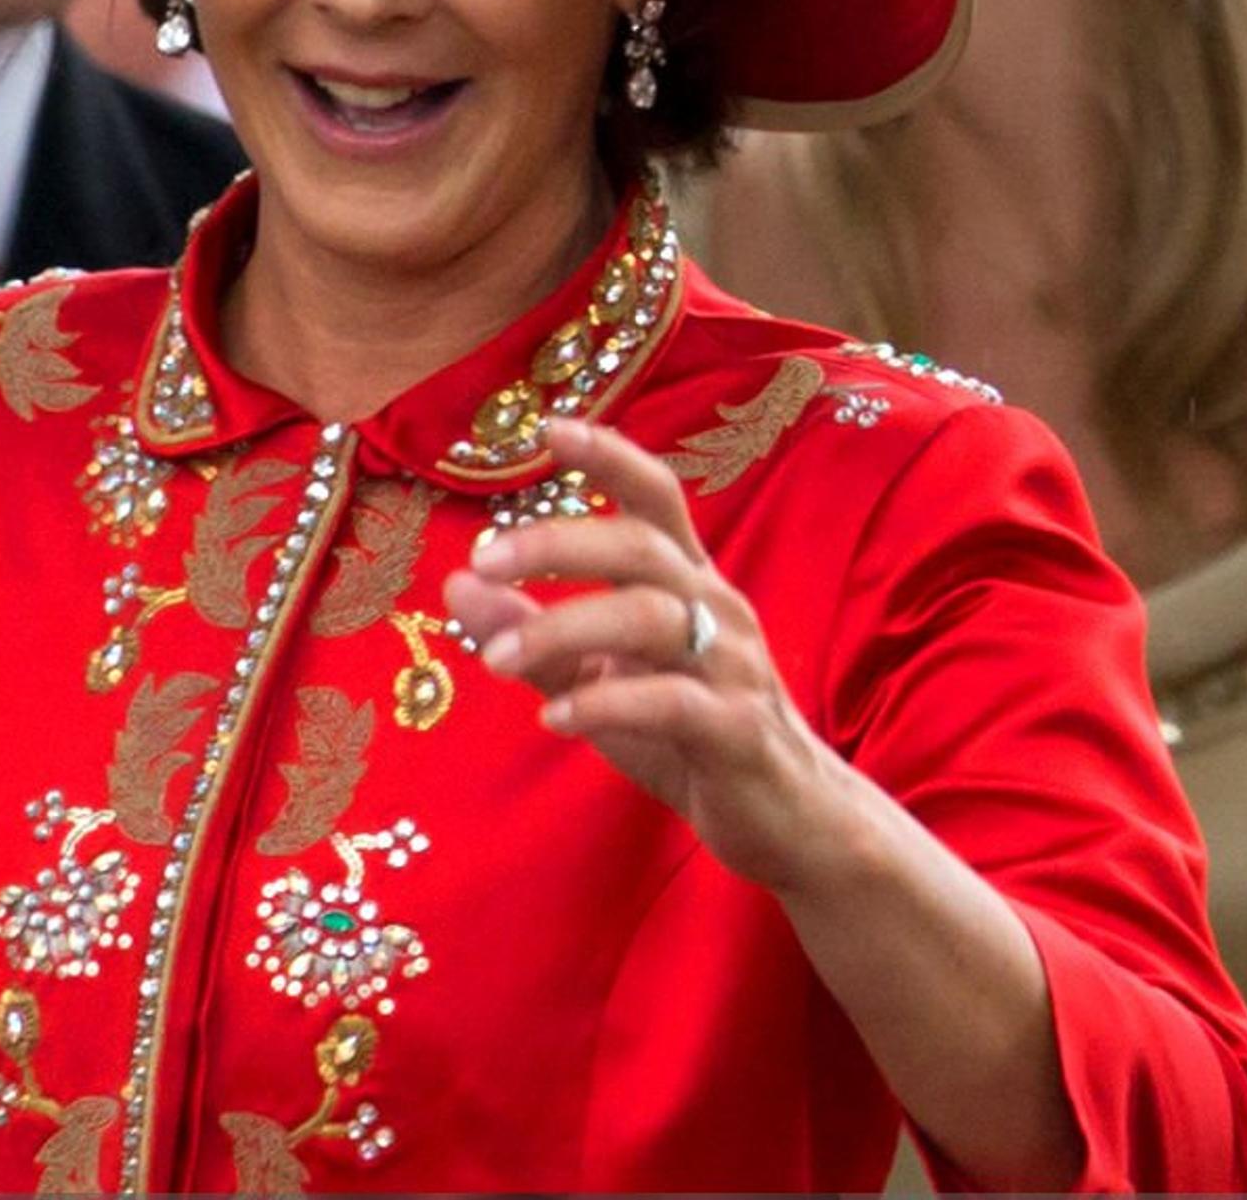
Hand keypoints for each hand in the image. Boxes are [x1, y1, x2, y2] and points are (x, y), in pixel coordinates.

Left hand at [443, 416, 863, 897]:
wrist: (790, 819)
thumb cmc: (688, 735)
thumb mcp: (599, 680)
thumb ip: (533, 634)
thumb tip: (455, 584)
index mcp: (687, 581)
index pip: (655, 496)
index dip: (609, 455)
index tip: (548, 427)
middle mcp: (716, 607)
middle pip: (640, 546)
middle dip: (558, 542)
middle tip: (485, 559)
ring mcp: (734, 666)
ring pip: (650, 617)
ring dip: (564, 629)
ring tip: (496, 660)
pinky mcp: (740, 731)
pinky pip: (673, 702)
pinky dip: (608, 703)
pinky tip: (554, 719)